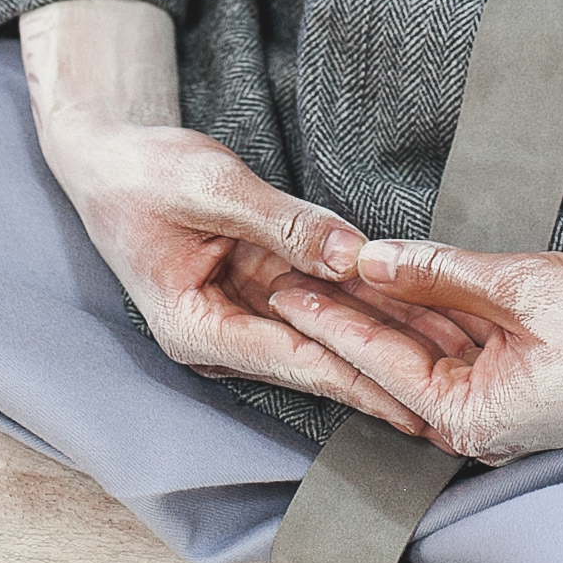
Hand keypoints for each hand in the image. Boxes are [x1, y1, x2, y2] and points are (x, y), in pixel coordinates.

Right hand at [46, 115, 440, 434]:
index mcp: (197, 328)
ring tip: (454, 356)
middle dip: (386, 371)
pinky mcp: (256, 286)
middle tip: (456, 394)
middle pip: (317, 355)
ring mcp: (240, 312)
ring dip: (385, 338)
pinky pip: (317, 296)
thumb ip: (282, 221)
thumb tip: (350, 254)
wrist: (106, 158)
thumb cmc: (142, 173)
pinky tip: (414, 308)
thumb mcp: (210, 186)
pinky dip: (362, 300)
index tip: (412, 404)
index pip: (293, 359)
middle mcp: (223, 333)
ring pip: (325, 329)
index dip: (357, 379)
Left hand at [267, 238, 562, 462]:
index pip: (382, 364)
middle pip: (396, 364)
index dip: (332, 321)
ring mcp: (501, 410)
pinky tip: (396, 281)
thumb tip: (372, 260)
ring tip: (328, 273)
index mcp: (475, 417)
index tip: (287, 288)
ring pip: (426, 352)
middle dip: (345, 319)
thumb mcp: (521, 287)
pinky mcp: (520, 388)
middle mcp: (480, 426)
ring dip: (383, 314)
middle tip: (287, 277)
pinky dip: (428, 315)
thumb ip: (440, 273)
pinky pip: (460, 349)